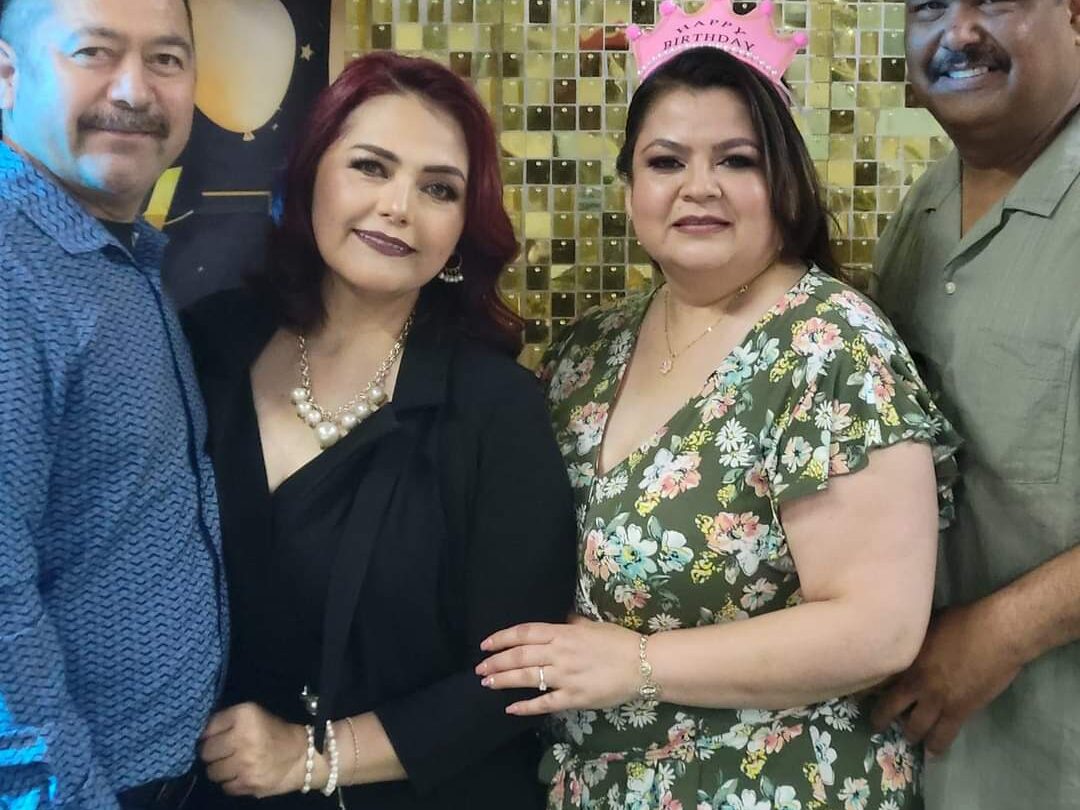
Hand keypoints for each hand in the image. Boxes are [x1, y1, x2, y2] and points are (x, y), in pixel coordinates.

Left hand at [200, 702, 313, 797]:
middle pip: (206, 752)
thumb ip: (228, 721)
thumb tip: (201, 736)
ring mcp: (244, 762)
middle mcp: (242, 737)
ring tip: (233, 765)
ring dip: (220, 770)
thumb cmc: (276, 733)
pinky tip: (242, 775)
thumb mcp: (255, 716)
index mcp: (245, 715)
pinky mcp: (248, 782)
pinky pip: (225, 787)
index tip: (217, 738)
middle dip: (212, 754)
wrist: (302, 756)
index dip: (210, 735)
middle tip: (223, 753)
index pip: (208, 728)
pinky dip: (231, 783)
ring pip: (212, 772)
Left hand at [476, 614, 640, 715]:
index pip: (525, 633)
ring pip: (527, 677)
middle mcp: (560, 653)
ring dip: (504, 680)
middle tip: (479, 668)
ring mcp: (566, 676)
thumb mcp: (593, 625)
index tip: (486, 644)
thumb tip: (561, 618)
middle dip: (496, 661)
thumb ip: (573, 623)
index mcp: (564, 632)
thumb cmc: (619, 641)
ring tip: (487, 683)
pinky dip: (526, 706)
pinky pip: (545, 703)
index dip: (502, 638)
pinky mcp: (574, 697)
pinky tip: (511, 708)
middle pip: (520, 655)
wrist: (644, 664)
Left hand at [871, 600, 1023, 754]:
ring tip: (907, 737)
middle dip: (880, 718)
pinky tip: (932, 753)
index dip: (867, 687)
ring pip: (914, 726)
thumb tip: (905, 637)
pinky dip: (936, 746)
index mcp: (906, 656)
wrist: (997, 632)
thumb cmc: (964, 619)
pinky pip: (943, 735)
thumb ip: (914, 637)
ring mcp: (936, 698)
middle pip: (890, 705)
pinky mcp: (959, 710)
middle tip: (875, 724)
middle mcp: (915, 680)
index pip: (878, 677)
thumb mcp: (927, 622)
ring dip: (909, 734)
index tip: (859, 694)